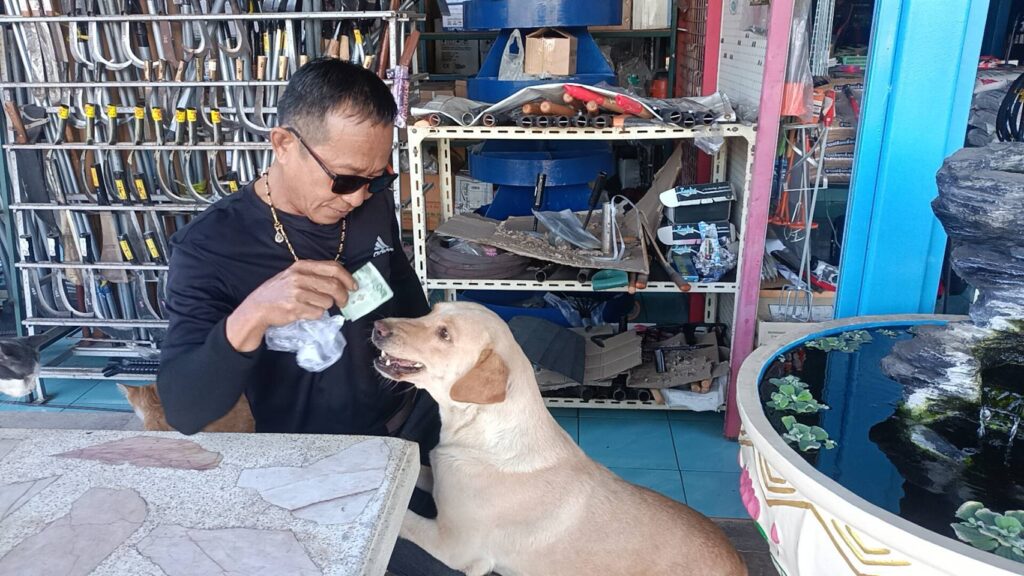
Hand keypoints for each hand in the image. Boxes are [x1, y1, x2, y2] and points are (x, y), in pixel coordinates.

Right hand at [226, 260, 357, 351]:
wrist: (258, 307)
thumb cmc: (279, 292)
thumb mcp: (294, 275)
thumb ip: (314, 275)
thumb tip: (341, 281)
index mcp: (302, 266)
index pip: (333, 268)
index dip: (347, 278)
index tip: (353, 286)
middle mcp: (300, 277)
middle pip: (334, 286)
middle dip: (343, 296)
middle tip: (343, 302)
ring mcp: (297, 293)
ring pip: (327, 302)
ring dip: (326, 307)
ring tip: (314, 306)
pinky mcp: (296, 308)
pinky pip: (318, 313)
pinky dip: (316, 315)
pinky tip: (306, 312)